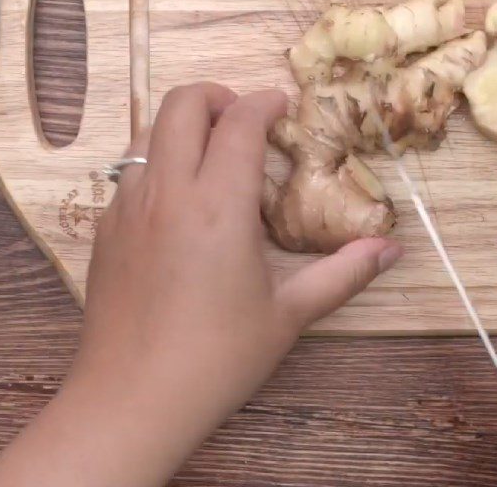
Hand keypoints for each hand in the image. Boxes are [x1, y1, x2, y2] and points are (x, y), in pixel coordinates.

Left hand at [0, 83, 402, 486]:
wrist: (130, 400)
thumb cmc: (217, 357)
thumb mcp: (289, 314)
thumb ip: (343, 274)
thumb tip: (392, 250)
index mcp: (219, 204)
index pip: (240, 122)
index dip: (265, 101)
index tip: (282, 106)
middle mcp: (169, 190)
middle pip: (182, 102)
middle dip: (217, 95)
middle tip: (244, 121)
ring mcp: (129, 205)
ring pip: (149, 129)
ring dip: (184, 125)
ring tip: (212, 154)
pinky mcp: (104, 226)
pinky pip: (130, 170)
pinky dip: (160, 161)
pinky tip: (179, 202)